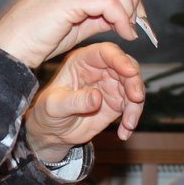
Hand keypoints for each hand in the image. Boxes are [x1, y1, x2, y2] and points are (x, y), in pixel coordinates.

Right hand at [0, 0, 142, 67]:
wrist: (10, 50)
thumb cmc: (37, 39)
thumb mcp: (75, 22)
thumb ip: (99, 13)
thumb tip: (125, 14)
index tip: (133, 11)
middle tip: (135, 19)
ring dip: (128, 7)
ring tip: (126, 29)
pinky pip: (108, 1)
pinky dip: (121, 18)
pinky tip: (121, 33)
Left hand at [25, 43, 144, 159]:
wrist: (52, 132)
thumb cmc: (47, 112)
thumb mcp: (54, 106)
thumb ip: (74, 101)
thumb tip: (96, 97)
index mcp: (82, 61)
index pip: (105, 52)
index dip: (120, 59)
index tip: (130, 72)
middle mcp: (100, 69)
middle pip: (127, 67)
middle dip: (134, 82)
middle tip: (136, 99)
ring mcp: (111, 85)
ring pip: (134, 87)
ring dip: (136, 104)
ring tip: (129, 123)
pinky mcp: (117, 102)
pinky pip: (133, 107)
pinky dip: (132, 118)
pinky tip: (125, 132)